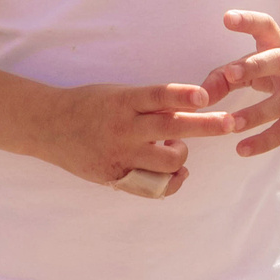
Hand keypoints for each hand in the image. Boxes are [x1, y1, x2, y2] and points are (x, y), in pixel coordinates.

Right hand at [34, 82, 235, 197]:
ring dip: (181, 155)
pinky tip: (177, 174)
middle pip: (171, 128)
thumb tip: (188, 108)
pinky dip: (171, 181)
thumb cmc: (91, 105)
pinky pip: (153, 186)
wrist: (50, 126)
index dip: (182, 95)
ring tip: (177, 149)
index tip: (205, 96)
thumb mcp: (118, 94)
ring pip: (167, 162)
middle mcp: (124, 128)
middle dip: (205, 126)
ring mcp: (120, 155)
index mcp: (123, 101)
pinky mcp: (116, 177)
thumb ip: (149, 104)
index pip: (158, 96)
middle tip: (229, 123)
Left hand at [198, 10, 279, 156]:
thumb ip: (229, 73)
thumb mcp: (264, 58)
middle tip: (230, 74)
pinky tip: (242, 149)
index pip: (264, 25)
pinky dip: (264, 141)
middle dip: (253, 67)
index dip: (247, 21)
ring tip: (231, 124)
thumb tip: (200, 95)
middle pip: (275, 61)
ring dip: (256, 113)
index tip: (227, 18)